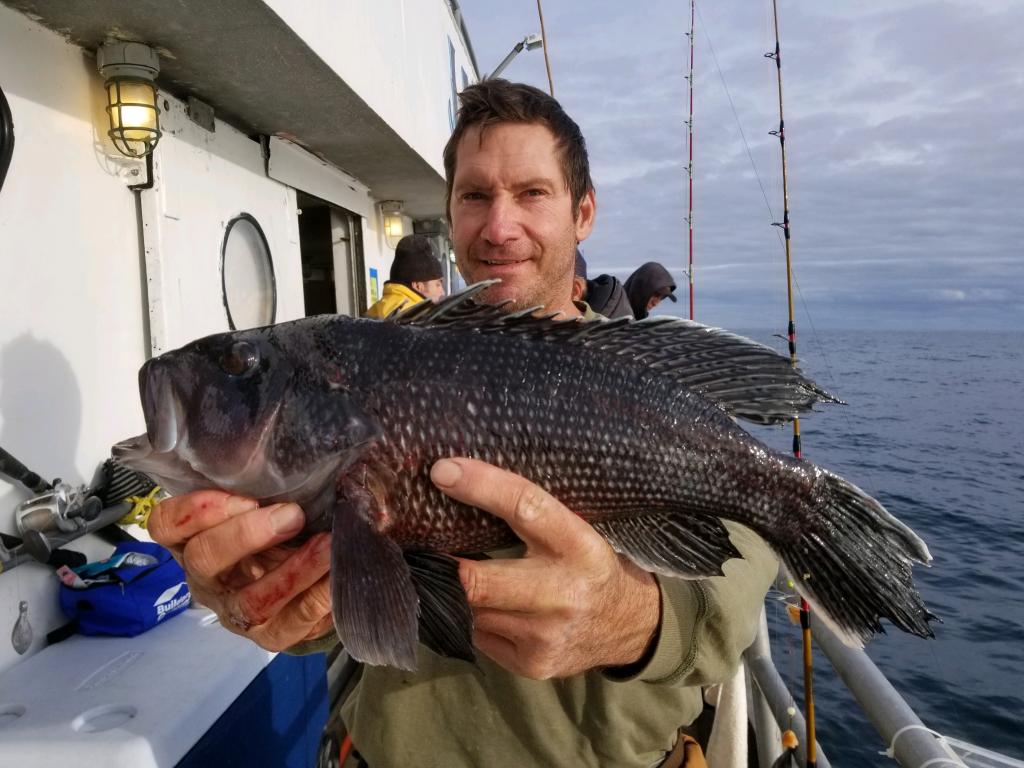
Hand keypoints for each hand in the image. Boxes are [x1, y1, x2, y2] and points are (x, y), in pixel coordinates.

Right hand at [148, 490, 333, 651]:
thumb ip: (267, 484)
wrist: (304, 582)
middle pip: (204, 558)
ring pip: (249, 600)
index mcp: (193, 539)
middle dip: (247, 535)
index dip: (196, 511)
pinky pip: (290, 623)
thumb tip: (302, 450)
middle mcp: (207, 577)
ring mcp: (236, 610)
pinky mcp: (271, 634)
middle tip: (292, 514)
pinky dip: (317, 598)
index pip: (166, 524)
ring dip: (291, 572)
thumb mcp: (264, 502)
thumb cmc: (277, 529)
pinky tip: (336, 577)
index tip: (245, 497)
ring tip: (325, 547)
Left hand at [430, 458, 660, 678]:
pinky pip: (477, 635)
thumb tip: (458, 478)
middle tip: (411, 546)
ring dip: (451, 591)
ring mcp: (545, 635)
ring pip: (470, 610)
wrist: (628, 627)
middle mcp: (563, 593)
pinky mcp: (531, 664)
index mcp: (578, 545)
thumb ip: (527, 512)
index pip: (526, 507)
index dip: (482, 487)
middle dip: (439, 565)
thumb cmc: (587, 564)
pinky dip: (469, 616)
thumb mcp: (572, 529)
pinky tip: (473, 603)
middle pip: (478, 580)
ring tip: (437, 572)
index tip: (443, 471)